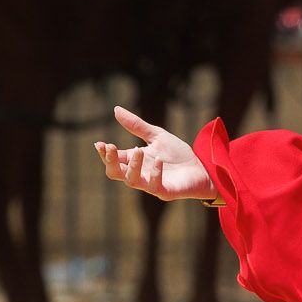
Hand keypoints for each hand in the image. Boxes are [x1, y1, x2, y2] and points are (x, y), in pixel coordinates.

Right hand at [93, 105, 214, 202]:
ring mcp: (151, 185)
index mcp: (135, 161)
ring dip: (132, 166)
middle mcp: (140, 174)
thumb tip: (115, 109)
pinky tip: (159, 160)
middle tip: (111, 147)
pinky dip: (155, 173)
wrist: (202, 167)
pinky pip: (155, 186)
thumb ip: (136, 125)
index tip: (99, 144)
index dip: (105, 153)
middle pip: (115, 173)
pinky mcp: (166, 192)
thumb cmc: (177, 154)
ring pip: (131, 181)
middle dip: (110, 161)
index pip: (114, 159)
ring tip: (138, 150)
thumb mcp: (156, 135)